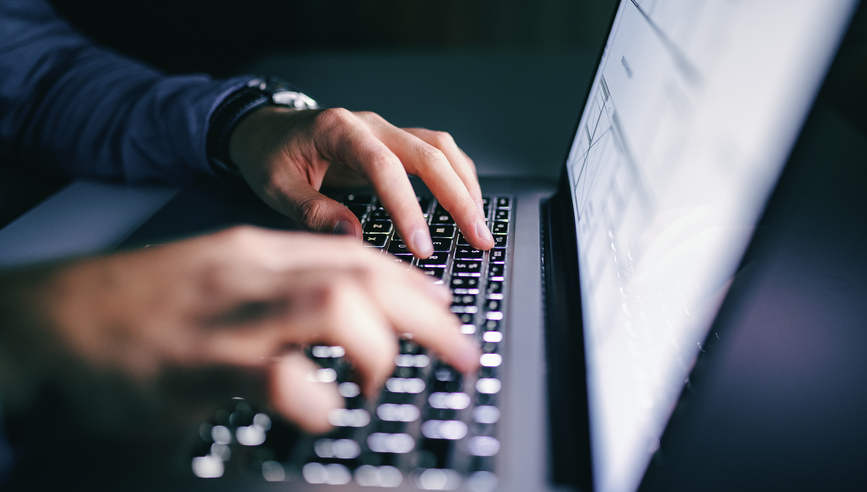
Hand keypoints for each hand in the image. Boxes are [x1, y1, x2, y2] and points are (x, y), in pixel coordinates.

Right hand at [0, 227, 478, 437]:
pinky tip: (321, 412)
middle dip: (426, 314)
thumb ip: (275, 289)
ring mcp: (226, 316)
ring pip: (332, 306)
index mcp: (255, 253)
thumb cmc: (134, 309)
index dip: (412, 283)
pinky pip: (276, 377)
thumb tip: (343, 313)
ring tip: (382, 381)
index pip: (356, 255)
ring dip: (378, 347)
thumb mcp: (214, 280)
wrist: (47, 322)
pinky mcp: (197, 365)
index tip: (443, 307)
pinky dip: (313, 399)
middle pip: (363, 275)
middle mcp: (250, 275)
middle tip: (460, 350)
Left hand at [229, 107, 495, 257]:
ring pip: (441, 149)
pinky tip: (466, 204)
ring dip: (465, 187)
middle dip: (459, 198)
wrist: (265, 129)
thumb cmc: (268, 155)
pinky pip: (436, 153)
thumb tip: (354, 238)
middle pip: (429, 154)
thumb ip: (313, 212)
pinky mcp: (394, 143)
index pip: (385, 167)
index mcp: (339, 131)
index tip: (421, 246)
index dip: (407, 207)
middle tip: (477, 238)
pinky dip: (456, 178)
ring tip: (480, 226)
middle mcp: (371, 125)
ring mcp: (386, 131)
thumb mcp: (275, 187)